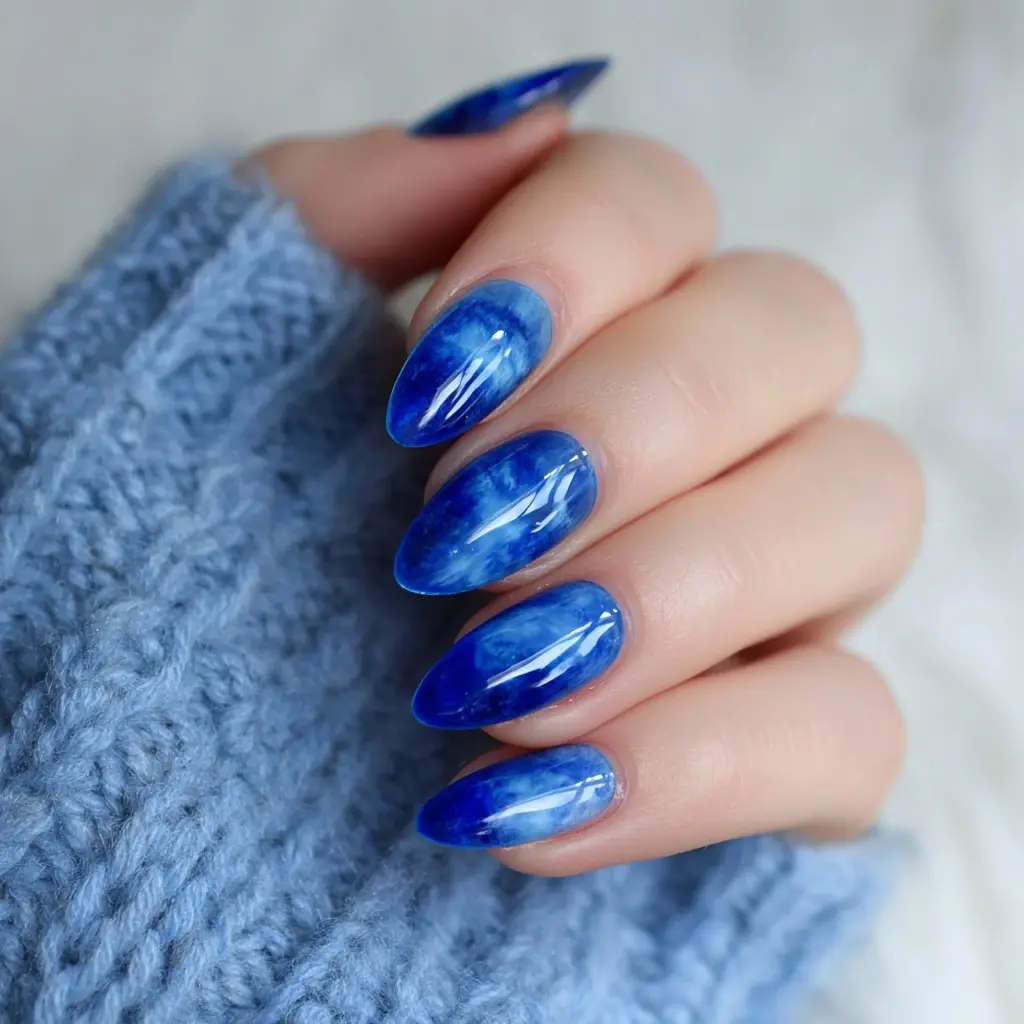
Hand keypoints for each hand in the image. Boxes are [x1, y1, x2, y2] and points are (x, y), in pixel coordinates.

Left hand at [252, 108, 922, 876]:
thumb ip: (346, 215)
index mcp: (583, 320)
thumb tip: (523, 120)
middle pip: (798, 328)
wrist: (197, 772)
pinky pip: (853, 732)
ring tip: (492, 683)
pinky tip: (530, 808)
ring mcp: (768, 585)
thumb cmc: (208, 558)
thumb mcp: (227, 368)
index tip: (425, 392)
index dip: (571, 263)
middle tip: (461, 539)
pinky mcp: (785, 746)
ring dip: (679, 589)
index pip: (661, 202)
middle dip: (634, 424)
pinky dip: (701, 767)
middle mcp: (708, 430)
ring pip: (864, 508)